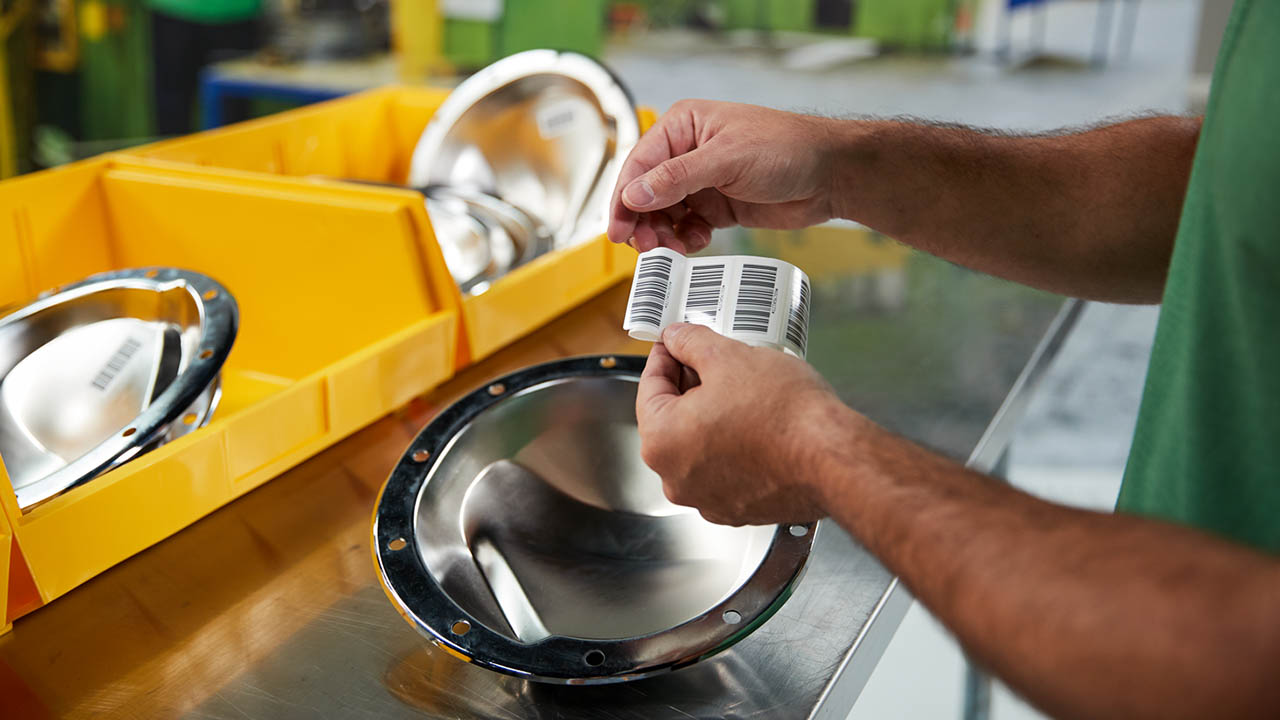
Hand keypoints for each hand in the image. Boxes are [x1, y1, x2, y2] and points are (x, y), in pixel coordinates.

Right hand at [608, 100, 838, 253]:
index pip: (639, 165)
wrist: (831, 173)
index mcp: (683, 126)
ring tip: (672, 250)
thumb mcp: (727, 160)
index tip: (618, 229)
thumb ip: (678, 178)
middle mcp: (687, 153)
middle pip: (646, 193)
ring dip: (663, 235)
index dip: (624, 199)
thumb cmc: (787, 148)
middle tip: (646, 248)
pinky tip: (696, 243)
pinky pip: (687, 227)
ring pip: (664, 214)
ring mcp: (703, 181)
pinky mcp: (718, 207)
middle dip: (643, 222)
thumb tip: (635, 195)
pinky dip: (685, 239)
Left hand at [636, 323, 849, 525]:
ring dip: (712, 417)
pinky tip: (757, 422)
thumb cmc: (784, 416)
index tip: (674, 342)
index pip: (649, 387)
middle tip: (712, 360)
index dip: (664, 356)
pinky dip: (733, 446)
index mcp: (661, 442)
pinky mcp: (738, 508)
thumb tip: (678, 338)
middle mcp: (676, 479)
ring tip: (742, 389)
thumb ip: (692, 343)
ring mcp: (707, 499)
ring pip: (698, 445)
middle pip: (672, 419)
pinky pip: (724, 468)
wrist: (833, 460)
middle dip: (689, 386)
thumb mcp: (729, 357)